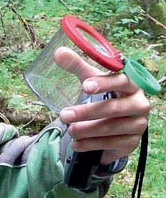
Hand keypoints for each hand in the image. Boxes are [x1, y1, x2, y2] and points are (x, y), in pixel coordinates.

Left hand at [54, 47, 149, 164]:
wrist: (116, 128)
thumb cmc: (105, 97)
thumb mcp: (92, 81)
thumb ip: (77, 66)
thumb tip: (58, 53)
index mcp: (131, 85)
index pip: (122, 81)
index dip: (104, 83)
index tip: (85, 86)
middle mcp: (139, 104)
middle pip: (114, 108)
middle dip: (86, 112)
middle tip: (64, 115)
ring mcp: (137, 125)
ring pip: (110, 128)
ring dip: (86, 130)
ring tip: (69, 130)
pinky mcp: (131, 143)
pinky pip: (109, 144)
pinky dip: (90, 144)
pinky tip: (76, 144)